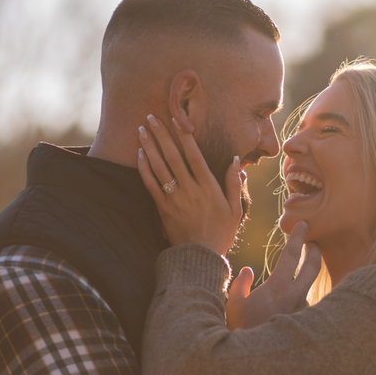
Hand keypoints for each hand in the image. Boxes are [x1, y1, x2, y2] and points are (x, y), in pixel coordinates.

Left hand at [137, 114, 243, 254]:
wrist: (200, 258)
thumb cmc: (220, 233)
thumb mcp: (235, 209)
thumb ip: (234, 183)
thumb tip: (235, 159)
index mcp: (209, 187)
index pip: (194, 155)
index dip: (184, 136)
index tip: (177, 119)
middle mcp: (191, 189)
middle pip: (173, 156)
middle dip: (162, 134)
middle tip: (151, 116)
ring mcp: (175, 199)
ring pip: (160, 167)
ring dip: (150, 146)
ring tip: (142, 129)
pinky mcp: (162, 209)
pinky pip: (151, 184)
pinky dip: (144, 168)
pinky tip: (140, 154)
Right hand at [226, 221, 321, 328]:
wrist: (252, 359)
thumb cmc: (239, 329)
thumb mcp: (234, 303)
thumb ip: (241, 284)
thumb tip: (249, 271)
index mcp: (278, 287)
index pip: (292, 255)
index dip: (298, 237)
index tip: (304, 224)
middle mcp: (295, 297)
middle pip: (313, 267)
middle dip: (314, 252)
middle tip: (313, 244)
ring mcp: (303, 312)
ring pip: (309, 289)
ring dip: (306, 281)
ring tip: (302, 276)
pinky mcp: (305, 324)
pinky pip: (306, 308)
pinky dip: (302, 302)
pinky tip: (294, 305)